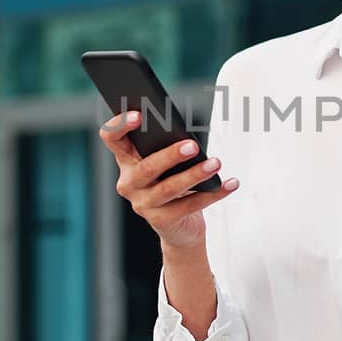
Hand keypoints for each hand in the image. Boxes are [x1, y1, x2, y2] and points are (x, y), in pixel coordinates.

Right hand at [97, 110, 238, 249]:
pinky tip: (230, 184)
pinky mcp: (161, 221)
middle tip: (193, 145)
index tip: (139, 115)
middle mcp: (129, 182)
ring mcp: (143, 204)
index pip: (111, 138)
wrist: (179, 225)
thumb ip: (168, 145)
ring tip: (216, 163)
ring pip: (169, 188)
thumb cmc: (172, 180)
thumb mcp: (167, 161)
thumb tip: (187, 136)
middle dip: (171, 155)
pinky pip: (190, 206)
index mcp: (126, 159)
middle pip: (146, 167)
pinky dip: (213, 194)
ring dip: (195, 175)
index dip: (119, 125)